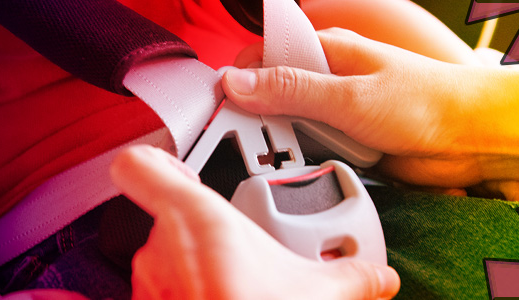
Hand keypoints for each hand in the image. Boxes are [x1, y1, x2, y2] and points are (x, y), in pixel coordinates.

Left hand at [110, 145, 399, 299]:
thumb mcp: (317, 294)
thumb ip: (352, 277)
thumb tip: (379, 278)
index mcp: (194, 220)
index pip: (138, 166)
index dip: (155, 159)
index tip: (179, 166)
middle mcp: (159, 250)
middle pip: (169, 217)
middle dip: (206, 231)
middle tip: (241, 246)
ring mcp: (150, 286)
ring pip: (169, 259)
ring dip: (197, 266)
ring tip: (236, 281)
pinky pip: (164, 291)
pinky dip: (186, 293)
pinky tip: (216, 297)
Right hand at [223, 28, 518, 203]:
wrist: (470, 140)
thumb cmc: (424, 103)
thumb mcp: (347, 95)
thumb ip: (290, 90)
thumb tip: (237, 82)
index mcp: (327, 50)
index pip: (263, 56)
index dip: (239, 79)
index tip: (224, 105)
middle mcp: (328, 78)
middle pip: (271, 93)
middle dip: (259, 115)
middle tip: (255, 136)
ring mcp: (336, 110)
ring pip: (288, 124)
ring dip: (283, 140)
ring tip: (285, 152)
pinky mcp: (345, 140)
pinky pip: (310, 148)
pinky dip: (305, 158)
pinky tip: (306, 164)